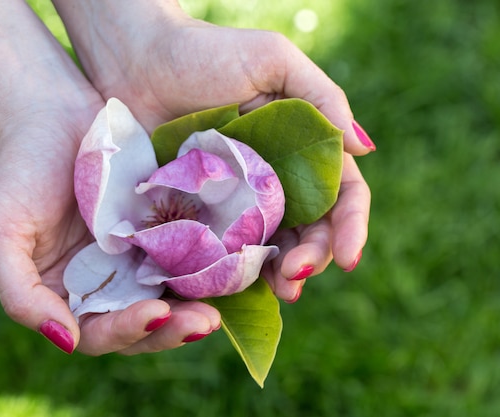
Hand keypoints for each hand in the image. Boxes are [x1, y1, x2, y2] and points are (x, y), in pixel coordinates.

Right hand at [0, 0, 219, 354]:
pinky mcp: (168, 223)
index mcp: (73, 294)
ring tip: (225, 300)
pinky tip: (234, 260)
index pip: (103, 333)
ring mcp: (142, 253)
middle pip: (148, 321)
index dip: (129, 331)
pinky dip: (212, 262)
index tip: (158, 313)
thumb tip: (66, 341)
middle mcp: (112, 280)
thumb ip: (22, 295)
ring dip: (202, 301)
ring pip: (177, 291)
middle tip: (207, 322)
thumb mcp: (2, 233)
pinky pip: (193, 250)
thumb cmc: (20, 170)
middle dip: (176, 327)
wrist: (52, 110)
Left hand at [53, 0, 372, 301]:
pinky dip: (236, 273)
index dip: (350, 226)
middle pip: (311, 231)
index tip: (349, 256)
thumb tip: (364, 148)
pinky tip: (238, 287)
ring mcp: (238, 203)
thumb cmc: (206, 51)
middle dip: (314, 257)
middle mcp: (276, 183)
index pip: (341, 195)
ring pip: (273, 250)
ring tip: (281, 289)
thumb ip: (324, 99)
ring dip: (282, 275)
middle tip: (298, 274)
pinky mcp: (200, 215)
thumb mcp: (274, 60)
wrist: (135, 58)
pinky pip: (224, 252)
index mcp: (302, 152)